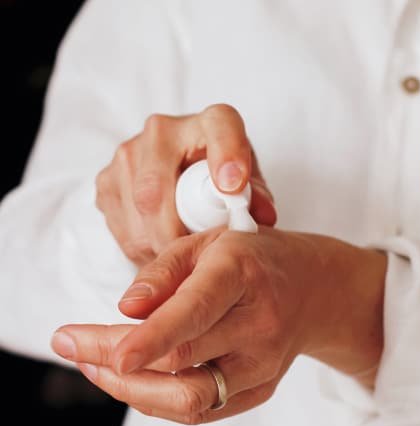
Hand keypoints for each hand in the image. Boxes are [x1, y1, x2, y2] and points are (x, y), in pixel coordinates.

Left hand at [52, 227, 386, 423]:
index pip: (194, 312)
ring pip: (189, 399)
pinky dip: (157, 398)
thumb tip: (125, 309)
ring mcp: (263, 364)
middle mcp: (258, 325)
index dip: (150, 339)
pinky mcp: (260, 389)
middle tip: (71, 343)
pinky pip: (201, 409)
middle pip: (181, 363)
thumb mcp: (207, 242)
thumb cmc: (254, 258)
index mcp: (241, 274)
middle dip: (114, 362)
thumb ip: (163, 273)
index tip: (109, 355)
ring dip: (130, 389)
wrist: (313, 289)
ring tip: (93, 363)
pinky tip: (132, 377)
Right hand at [96, 104, 276, 265]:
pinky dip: (142, 247)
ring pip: (137, 212)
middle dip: (175, 234)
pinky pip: (120, 225)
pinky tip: (161, 249)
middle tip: (193, 259)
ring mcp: (128, 153)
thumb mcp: (247, 185)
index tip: (233, 186)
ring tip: (180, 258)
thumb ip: (257, 198)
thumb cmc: (220, 179)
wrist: (180, 171)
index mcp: (210, 122)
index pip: (220, 128)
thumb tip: (262, 216)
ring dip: (158, 245)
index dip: (227, 156)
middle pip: (157, 189)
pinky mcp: (106, 180)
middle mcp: (162, 130)